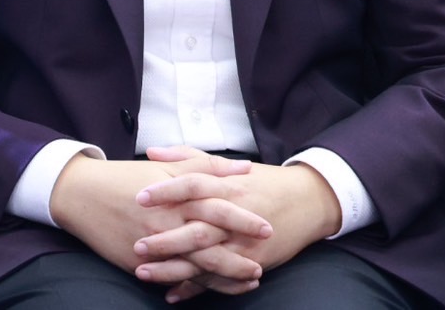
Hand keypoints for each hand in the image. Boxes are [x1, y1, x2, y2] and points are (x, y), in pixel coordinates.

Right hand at [48, 152, 269, 296]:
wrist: (83, 195)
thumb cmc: (127, 177)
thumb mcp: (167, 165)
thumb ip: (205, 166)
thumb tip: (243, 167)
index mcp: (177, 197)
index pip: (217, 208)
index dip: (243, 218)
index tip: (268, 226)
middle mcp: (168, 223)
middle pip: (210, 242)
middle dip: (238, 254)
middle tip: (263, 263)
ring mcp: (154, 246)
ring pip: (194, 266)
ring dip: (223, 275)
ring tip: (249, 280)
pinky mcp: (140, 263)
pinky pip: (171, 278)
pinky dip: (192, 287)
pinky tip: (209, 290)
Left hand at [133, 151, 340, 301]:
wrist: (307, 202)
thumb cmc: (263, 182)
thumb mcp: (228, 166)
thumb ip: (188, 158)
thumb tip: (151, 152)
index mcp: (226, 186)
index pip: (193, 184)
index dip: (167, 191)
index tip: (140, 197)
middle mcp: (233, 215)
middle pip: (196, 227)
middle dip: (165, 239)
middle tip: (137, 244)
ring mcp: (242, 242)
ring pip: (205, 259)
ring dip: (173, 268)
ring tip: (143, 272)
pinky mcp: (251, 262)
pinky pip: (220, 279)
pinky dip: (196, 288)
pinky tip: (172, 293)